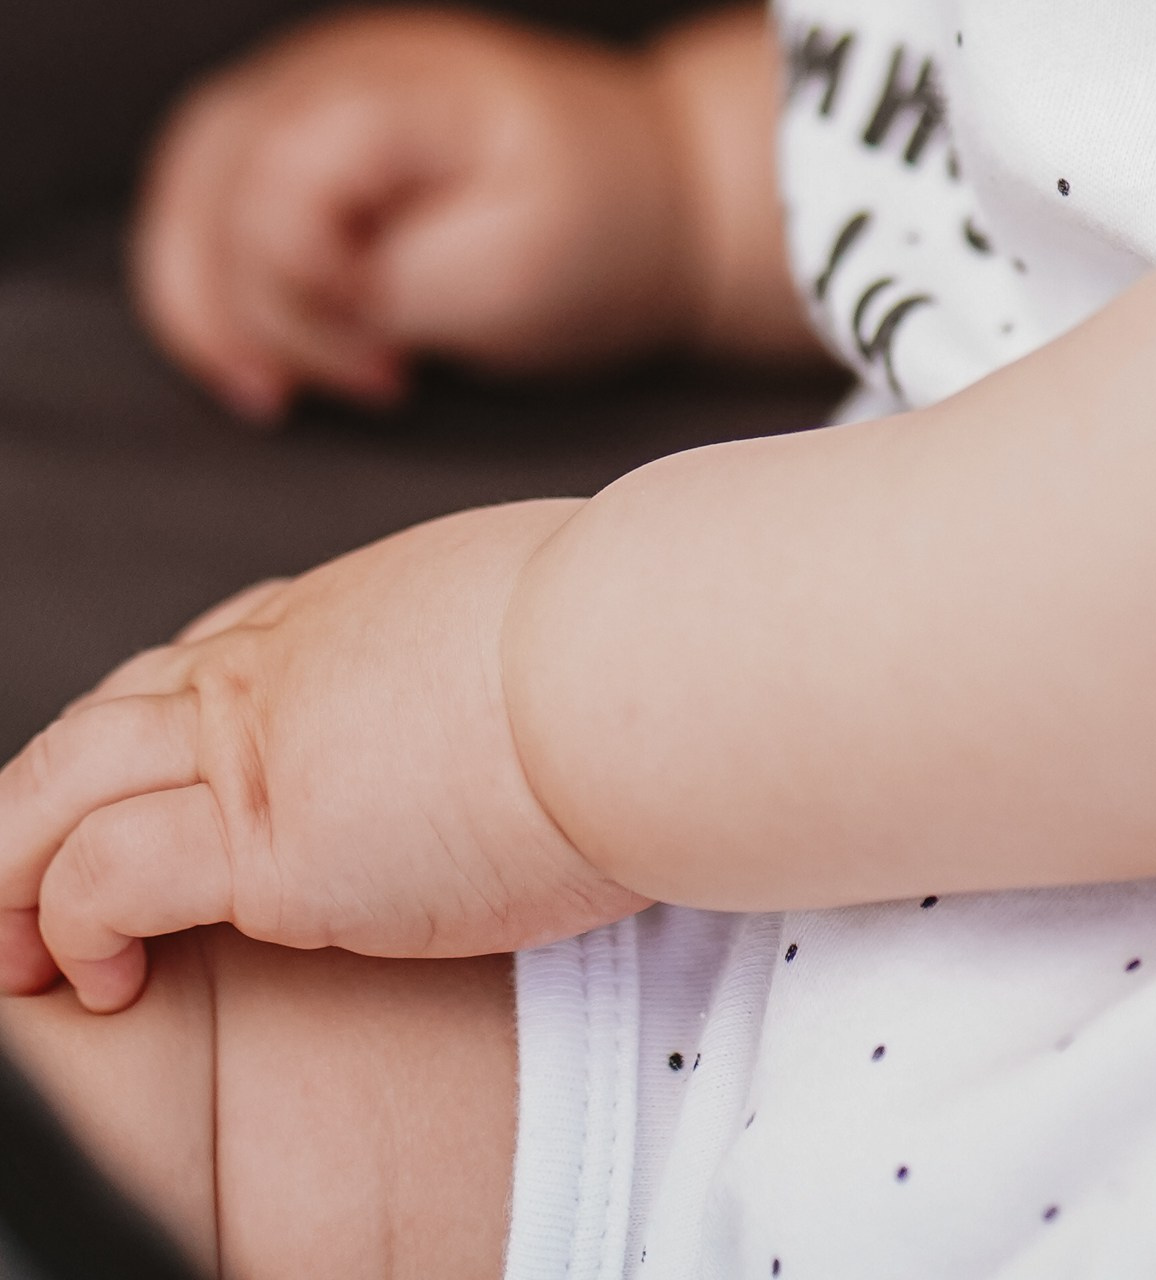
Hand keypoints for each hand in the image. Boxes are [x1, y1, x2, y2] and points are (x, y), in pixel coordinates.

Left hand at [0, 505, 634, 1008]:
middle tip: (34, 886)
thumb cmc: (651, 648)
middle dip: (47, 802)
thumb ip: (498, 652)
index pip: (200, 663)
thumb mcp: (549, 617)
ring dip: (16, 867)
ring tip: (19, 950)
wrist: (661, 663)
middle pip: (107, 714)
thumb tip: (544, 680)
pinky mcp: (267, 836)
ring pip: (61, 780)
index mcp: (352, 609)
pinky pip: (103, 874)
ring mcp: (264, 740)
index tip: (154, 795)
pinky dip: (68, 923)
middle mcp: (283, 656)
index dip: (150, 736)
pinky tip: (99, 975)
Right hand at [129, 7, 727, 418]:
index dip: (305, 289)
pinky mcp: (299, 134)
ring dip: (209, 303)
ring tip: (279, 391)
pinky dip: (208, 285)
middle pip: (209, 179)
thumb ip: (397, 278)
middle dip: (256, 310)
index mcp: (397, 83)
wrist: (661, 191)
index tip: (393, 359)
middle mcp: (334, 63)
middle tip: (365, 379)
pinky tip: (262, 360)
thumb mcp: (521, 270)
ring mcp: (309, 87)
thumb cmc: (602, 229)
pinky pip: (202, 197)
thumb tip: (310, 287)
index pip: (277, 180)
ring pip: (185, 185)